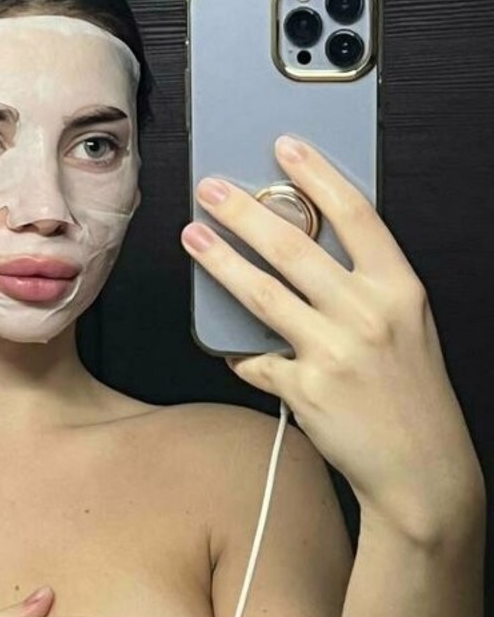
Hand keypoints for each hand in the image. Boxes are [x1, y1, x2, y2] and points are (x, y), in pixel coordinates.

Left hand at [181, 134, 483, 531]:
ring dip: (220, 260)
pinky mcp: (307, 389)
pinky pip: (256, 358)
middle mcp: (369, 315)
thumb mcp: (407, 324)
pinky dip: (239, 350)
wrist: (422, 468)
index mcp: (400, 289)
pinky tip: (226, 342)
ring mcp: (336, 352)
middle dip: (245, 211)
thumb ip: (364, 284)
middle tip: (212, 189)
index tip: (285, 148)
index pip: (355, 216)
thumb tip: (306, 244)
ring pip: (262, 293)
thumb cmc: (410, 391)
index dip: (317, 176)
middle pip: (294, 247)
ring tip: (194, 237)